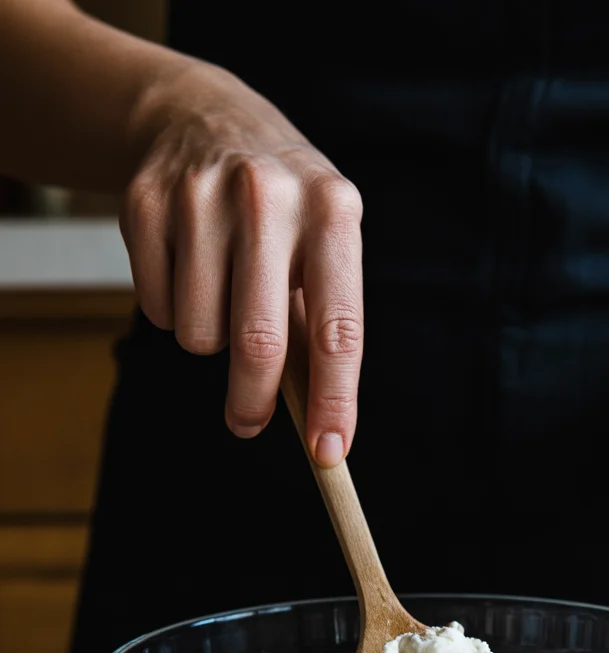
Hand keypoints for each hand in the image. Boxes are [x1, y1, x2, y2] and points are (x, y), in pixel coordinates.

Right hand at [121, 62, 361, 459]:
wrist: (203, 117)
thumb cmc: (282, 209)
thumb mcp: (321, 245)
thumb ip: (318, 326)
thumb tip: (317, 421)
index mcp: (333, 211)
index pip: (337, 328)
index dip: (334, 399)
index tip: (329, 452)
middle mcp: (270, 197)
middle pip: (257, 343)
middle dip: (254, 400)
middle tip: (248, 422)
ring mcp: (202, 195)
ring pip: (200, 334)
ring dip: (210, 343)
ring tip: (222, 298)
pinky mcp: (146, 202)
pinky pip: (157, 309)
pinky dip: (173, 312)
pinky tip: (187, 270)